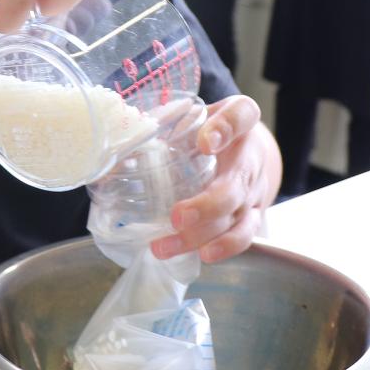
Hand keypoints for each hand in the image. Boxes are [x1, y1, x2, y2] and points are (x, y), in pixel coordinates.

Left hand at [154, 95, 280, 262]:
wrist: (251, 149)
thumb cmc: (214, 129)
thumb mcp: (196, 112)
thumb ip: (166, 119)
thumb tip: (116, 145)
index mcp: (239, 122)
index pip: (240, 117)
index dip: (224, 129)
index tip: (205, 142)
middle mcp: (251, 159)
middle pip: (236, 185)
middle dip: (206, 206)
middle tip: (176, 217)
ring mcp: (254, 192)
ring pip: (237, 220)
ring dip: (203, 237)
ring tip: (166, 246)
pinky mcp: (253, 216)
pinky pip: (243, 237)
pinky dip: (220, 250)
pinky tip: (191, 256)